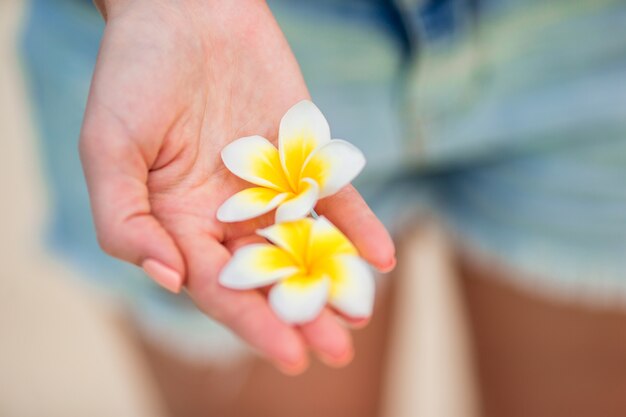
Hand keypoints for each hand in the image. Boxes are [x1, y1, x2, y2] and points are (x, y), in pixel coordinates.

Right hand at [80, 0, 394, 372]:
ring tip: (358, 318)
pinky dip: (357, 224)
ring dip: (331, 280)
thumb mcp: (109, 146)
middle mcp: (225, 213)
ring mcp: (268, 186)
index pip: (217, 286)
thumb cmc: (135, 73)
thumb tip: (169, 278)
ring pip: (303, 243)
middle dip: (299, 313)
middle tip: (335, 351)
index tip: (290, 354)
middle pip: (266, 275)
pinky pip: (333, 196)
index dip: (251, 323)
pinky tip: (381, 257)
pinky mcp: (301, 155)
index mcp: (177, 222)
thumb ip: (124, 220)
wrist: (186, 8)